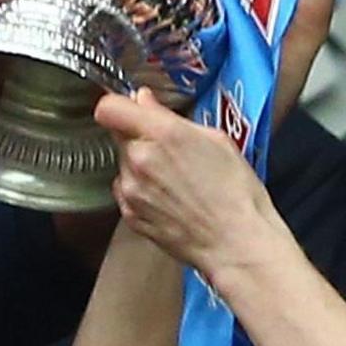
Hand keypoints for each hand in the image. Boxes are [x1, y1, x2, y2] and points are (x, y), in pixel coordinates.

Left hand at [95, 89, 284, 274]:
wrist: (235, 242)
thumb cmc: (236, 193)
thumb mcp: (217, 140)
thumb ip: (172, 118)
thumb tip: (145, 103)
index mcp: (162, 135)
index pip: (110, 107)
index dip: (120, 105)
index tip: (133, 109)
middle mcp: (139, 160)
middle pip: (118, 135)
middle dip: (139, 135)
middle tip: (171, 147)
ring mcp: (131, 191)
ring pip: (123, 163)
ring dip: (141, 163)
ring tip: (176, 177)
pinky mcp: (129, 215)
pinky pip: (127, 190)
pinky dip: (142, 189)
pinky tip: (170, 197)